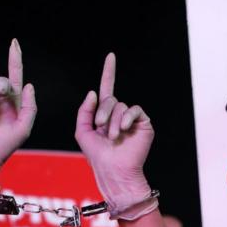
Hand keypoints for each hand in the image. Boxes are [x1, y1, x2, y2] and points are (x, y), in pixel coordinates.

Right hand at [0, 39, 36, 189]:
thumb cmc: (3, 147)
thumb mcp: (23, 129)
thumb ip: (30, 107)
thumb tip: (28, 85)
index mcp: (14, 105)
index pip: (16, 78)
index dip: (15, 60)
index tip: (14, 43)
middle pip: (1, 80)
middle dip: (2, 83)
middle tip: (0, 90)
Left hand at [75, 53, 154, 214]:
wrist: (114, 170)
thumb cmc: (98, 156)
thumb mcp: (82, 132)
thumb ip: (84, 111)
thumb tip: (94, 92)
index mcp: (106, 115)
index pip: (107, 89)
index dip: (109, 72)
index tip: (111, 56)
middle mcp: (119, 114)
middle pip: (110, 99)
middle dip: (102, 112)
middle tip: (101, 128)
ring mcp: (132, 119)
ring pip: (120, 106)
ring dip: (113, 122)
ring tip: (113, 137)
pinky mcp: (144, 123)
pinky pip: (134, 110)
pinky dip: (127, 118)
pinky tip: (124, 130)